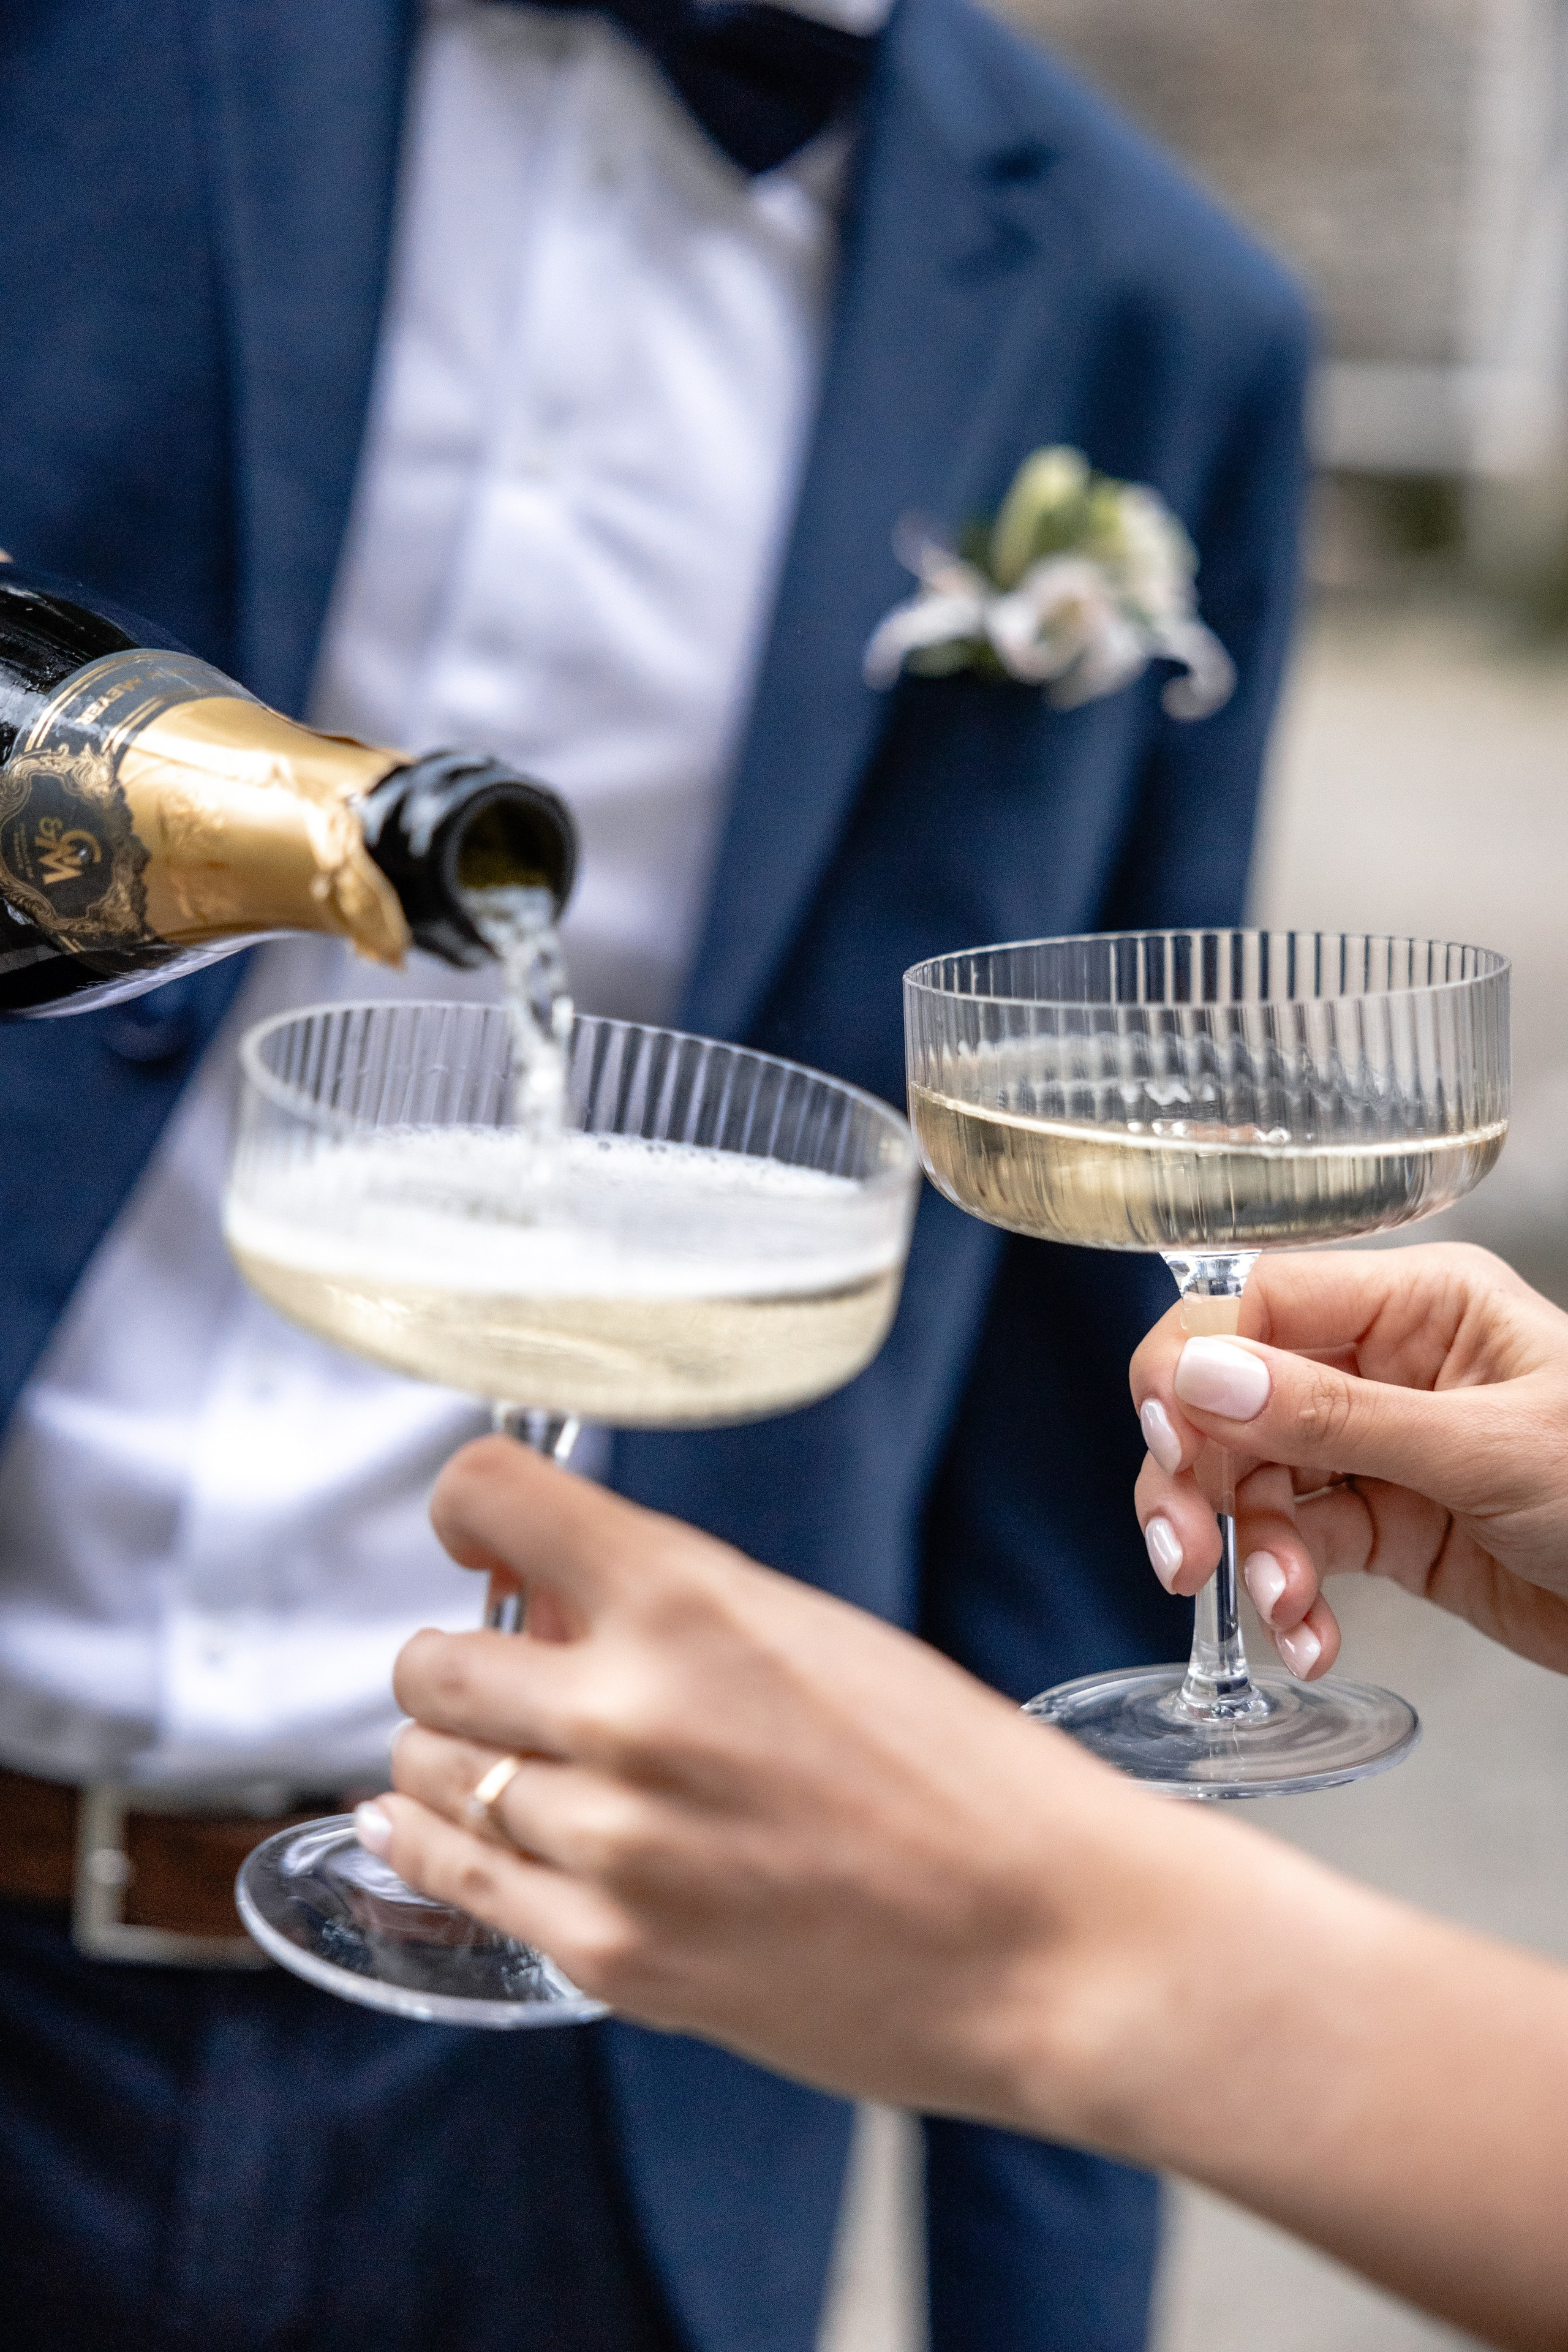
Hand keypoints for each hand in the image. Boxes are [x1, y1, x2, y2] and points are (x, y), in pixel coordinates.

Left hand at [363, 1435, 1176, 2123]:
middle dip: (459, 1658)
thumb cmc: (958, 1778)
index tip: (481, 1540)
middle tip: (512, 1677)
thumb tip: (545, 1609)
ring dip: (453, 1756)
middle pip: (430, 1657)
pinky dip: (437, 1845)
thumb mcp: (813, 1635)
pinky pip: (454, 1877)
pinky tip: (443, 1832)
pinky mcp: (608, 1953)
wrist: (1051, 1943)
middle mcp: (627, 1711)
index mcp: (689, 1599)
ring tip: (511, 1766)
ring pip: (424, 1769)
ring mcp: (609, 1843)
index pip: (488, 1495)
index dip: (469, 1510)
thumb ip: (669, 1612)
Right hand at [1129, 1244, 1567, 1677]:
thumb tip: (1203, 1376)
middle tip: (1185, 1553)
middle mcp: (1383, 1365)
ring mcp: (1379, 1448)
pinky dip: (1290, 1599)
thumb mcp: (1487, 1449)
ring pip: (1252, 1481)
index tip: (1171, 1437)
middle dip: (1198, 1477)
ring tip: (1283, 1611)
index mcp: (1416, 1305)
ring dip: (1248, 1554)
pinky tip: (1312, 1637)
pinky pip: (1298, 1550)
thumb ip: (1337, 1416)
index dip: (1195, 1365)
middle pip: (1232, 1396)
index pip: (1257, 1303)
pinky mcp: (1385, 1528)